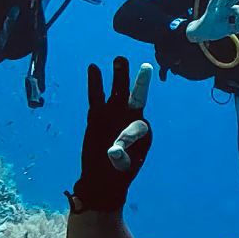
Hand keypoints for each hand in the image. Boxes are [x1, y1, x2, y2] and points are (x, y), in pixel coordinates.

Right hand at [69, 58, 152, 213]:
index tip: (114, 152)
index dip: (125, 138)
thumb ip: (120, 159)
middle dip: (140, 83)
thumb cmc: (117, 175)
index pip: (136, 128)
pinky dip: (95, 82)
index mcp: (144, 132)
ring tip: (120, 59)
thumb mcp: (122, 170)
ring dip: (119, 76)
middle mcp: (131, 118)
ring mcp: (114, 114)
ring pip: (117, 92)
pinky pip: (96, 96)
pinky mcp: (97, 115)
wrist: (101, 178)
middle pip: (136, 97)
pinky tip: (93, 68)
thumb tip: (113, 151)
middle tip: (145, 66)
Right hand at [186, 0, 238, 43]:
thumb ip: (237, 28)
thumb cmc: (214, 30)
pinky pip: (212, 3)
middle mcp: (222, 8)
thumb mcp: (228, 30)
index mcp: (227, 11)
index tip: (238, 25)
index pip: (237, 9)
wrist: (202, 34)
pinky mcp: (210, 11)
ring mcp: (216, 9)